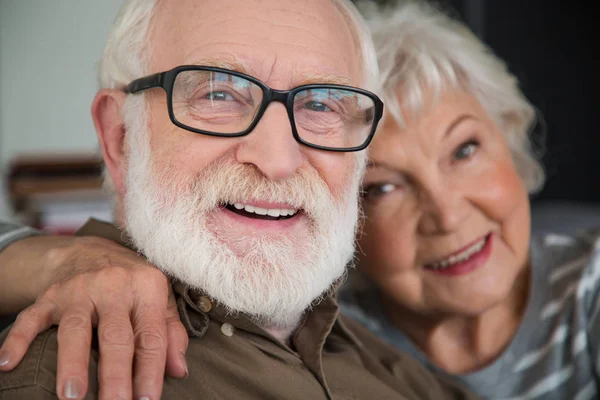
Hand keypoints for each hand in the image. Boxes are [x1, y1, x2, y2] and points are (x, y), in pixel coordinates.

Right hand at [0, 236, 187, 399]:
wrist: (91, 250)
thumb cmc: (132, 283)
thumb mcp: (159, 299)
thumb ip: (170, 334)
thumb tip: (179, 370)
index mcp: (145, 288)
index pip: (150, 335)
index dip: (151, 369)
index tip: (148, 399)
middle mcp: (113, 287)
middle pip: (114, 336)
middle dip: (115, 374)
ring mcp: (78, 291)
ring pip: (75, 329)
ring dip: (72, 363)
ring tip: (71, 396)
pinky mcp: (50, 296)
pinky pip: (32, 318)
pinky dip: (18, 340)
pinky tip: (8, 363)